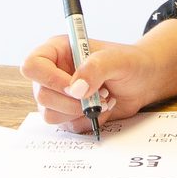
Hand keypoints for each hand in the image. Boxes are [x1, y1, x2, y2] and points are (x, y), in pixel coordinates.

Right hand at [21, 36, 158, 132]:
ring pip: (50, 115)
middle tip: (99, 93)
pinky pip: (66, 127)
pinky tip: (103, 108)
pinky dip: (87, 121)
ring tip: (104, 99)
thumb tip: (76, 89)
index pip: (32, 66)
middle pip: (41, 95)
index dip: (50, 80)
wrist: (144, 81)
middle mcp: (52, 73)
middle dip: (72, 101)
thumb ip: (96, 67)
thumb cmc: (131, 63)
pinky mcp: (67, 113)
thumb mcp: (118, 59)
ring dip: (81, 112)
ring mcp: (58, 95)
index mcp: (57, 51)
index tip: (75, 87)